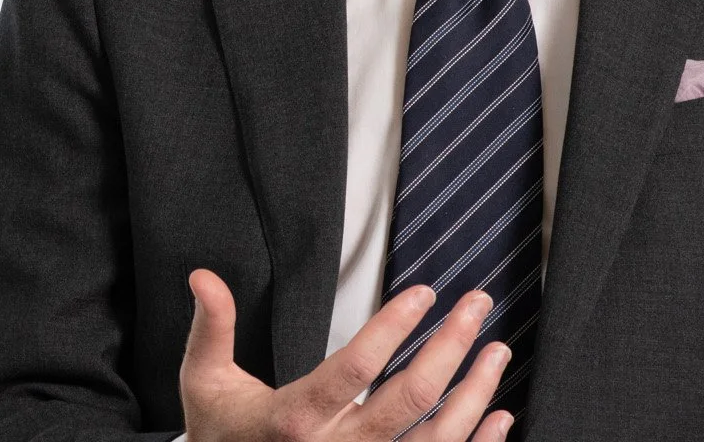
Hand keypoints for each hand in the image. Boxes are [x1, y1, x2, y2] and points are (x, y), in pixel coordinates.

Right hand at [179, 269, 513, 441]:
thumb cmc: (221, 435)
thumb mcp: (205, 381)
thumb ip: (211, 327)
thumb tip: (203, 276)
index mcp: (294, 419)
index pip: (355, 369)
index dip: (393, 327)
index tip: (424, 293)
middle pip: (408, 399)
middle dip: (451, 346)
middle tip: (477, 304)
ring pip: (435, 440)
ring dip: (474, 394)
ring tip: (497, 351)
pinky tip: (500, 416)